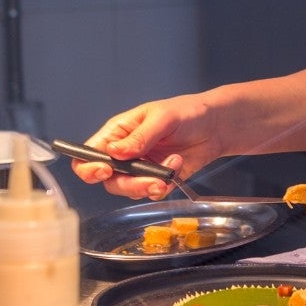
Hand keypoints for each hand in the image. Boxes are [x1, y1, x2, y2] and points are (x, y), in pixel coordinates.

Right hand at [69, 93, 224, 200]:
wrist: (216, 126)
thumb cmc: (187, 112)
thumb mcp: (163, 118)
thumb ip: (140, 137)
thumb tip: (114, 152)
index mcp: (118, 132)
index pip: (89, 154)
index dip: (89, 166)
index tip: (106, 169)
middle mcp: (125, 153)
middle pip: (107, 179)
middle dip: (127, 184)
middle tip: (149, 180)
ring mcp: (140, 169)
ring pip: (128, 190)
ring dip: (147, 187)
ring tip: (168, 173)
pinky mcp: (157, 180)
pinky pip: (151, 193)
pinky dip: (163, 186)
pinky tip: (177, 166)